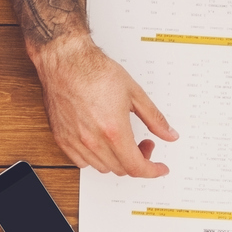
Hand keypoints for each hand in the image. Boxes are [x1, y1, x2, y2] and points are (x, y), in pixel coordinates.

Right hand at [29, 34, 180, 177]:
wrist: (66, 61)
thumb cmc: (95, 71)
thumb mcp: (134, 93)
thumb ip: (154, 118)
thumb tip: (169, 134)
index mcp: (114, 130)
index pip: (136, 166)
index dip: (152, 171)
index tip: (159, 168)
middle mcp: (93, 141)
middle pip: (121, 169)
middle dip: (138, 160)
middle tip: (143, 144)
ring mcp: (76, 142)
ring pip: (102, 168)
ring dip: (117, 160)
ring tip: (122, 141)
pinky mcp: (62, 139)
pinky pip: (82, 162)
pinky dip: (96, 159)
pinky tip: (101, 143)